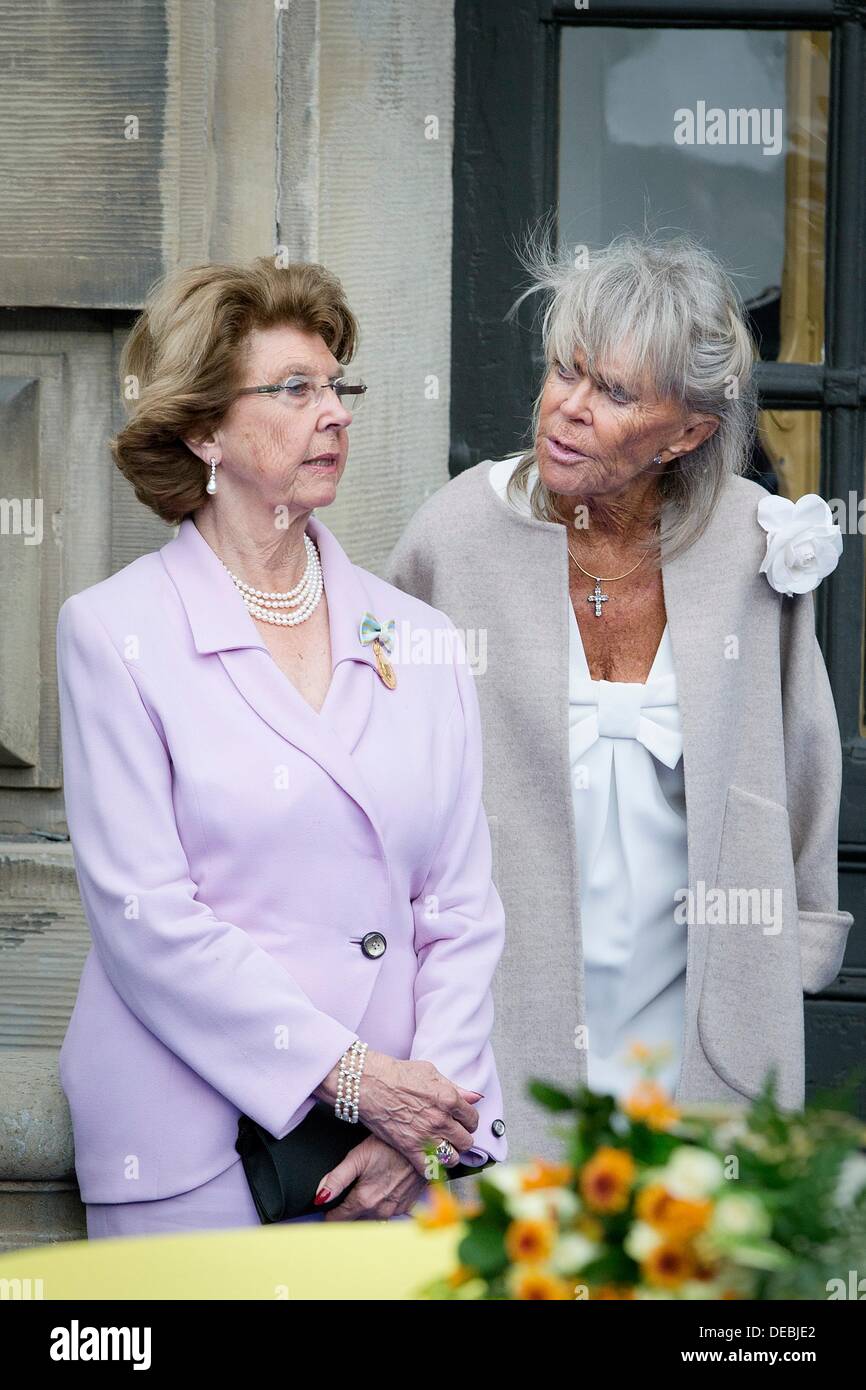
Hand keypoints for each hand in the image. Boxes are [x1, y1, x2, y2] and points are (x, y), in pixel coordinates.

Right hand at [313, 1048, 481, 1176]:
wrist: (370, 1083)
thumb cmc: (398, 1074)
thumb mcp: (431, 1072)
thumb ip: (455, 1088)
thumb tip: (475, 1097)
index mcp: (449, 1099)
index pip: (473, 1119)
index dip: (468, 1121)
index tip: (461, 1122)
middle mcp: (441, 1119)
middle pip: (466, 1141)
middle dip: (460, 1138)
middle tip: (452, 1135)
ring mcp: (426, 1136)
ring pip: (452, 1158)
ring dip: (449, 1154)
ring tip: (442, 1148)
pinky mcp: (409, 1148)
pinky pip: (430, 1169)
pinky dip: (432, 1168)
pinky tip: (428, 1161)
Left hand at [317, 1134, 428, 1220]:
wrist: (423, 1143)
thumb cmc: (390, 1145)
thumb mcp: (358, 1156)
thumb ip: (336, 1179)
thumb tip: (318, 1198)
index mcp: (365, 1200)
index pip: (340, 1219)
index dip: (330, 1215)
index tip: (325, 1210)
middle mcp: (381, 1210)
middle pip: (357, 1220)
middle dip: (348, 1213)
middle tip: (344, 1197)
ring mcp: (397, 1209)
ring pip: (374, 1217)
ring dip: (366, 1210)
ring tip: (365, 1190)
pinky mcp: (409, 1205)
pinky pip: (391, 1212)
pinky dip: (384, 1205)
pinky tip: (384, 1190)